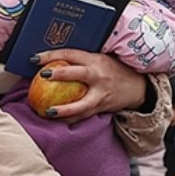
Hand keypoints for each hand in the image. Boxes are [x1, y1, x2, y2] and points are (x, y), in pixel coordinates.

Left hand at [30, 50, 145, 121]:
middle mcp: (98, 75)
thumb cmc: (114, 70)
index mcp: (95, 60)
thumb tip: (53, 58)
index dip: (53, 55)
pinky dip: (71, 118)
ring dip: (64, 109)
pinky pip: (84, 115)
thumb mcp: (100, 59)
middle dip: (59, 74)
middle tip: (42, 75)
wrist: (138, 86)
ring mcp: (101, 93)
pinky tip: (58, 120)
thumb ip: (81, 60)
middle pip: (77, 74)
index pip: (71, 54)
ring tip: (47, 111)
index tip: (35, 58)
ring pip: (81, 103)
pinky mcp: (102, 107)